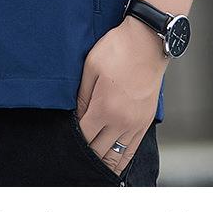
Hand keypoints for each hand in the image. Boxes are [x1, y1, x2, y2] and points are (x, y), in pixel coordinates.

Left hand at [75, 15, 166, 175]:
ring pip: (118, 155)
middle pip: (100, 151)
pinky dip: (122, 158)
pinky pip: (133, 149)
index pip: (84, 137)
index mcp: (104, 108)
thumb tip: (76, 117)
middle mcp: (122, 121)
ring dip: (104, 163)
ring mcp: (136, 123)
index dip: (74, 141)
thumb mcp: (91, 68)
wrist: (147, 42)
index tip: (65, 142)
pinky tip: (115, 163)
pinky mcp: (146, 120)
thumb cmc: (118, 49)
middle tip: (75, 160)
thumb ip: (82, 96)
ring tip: (93, 169)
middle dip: (86, 156)